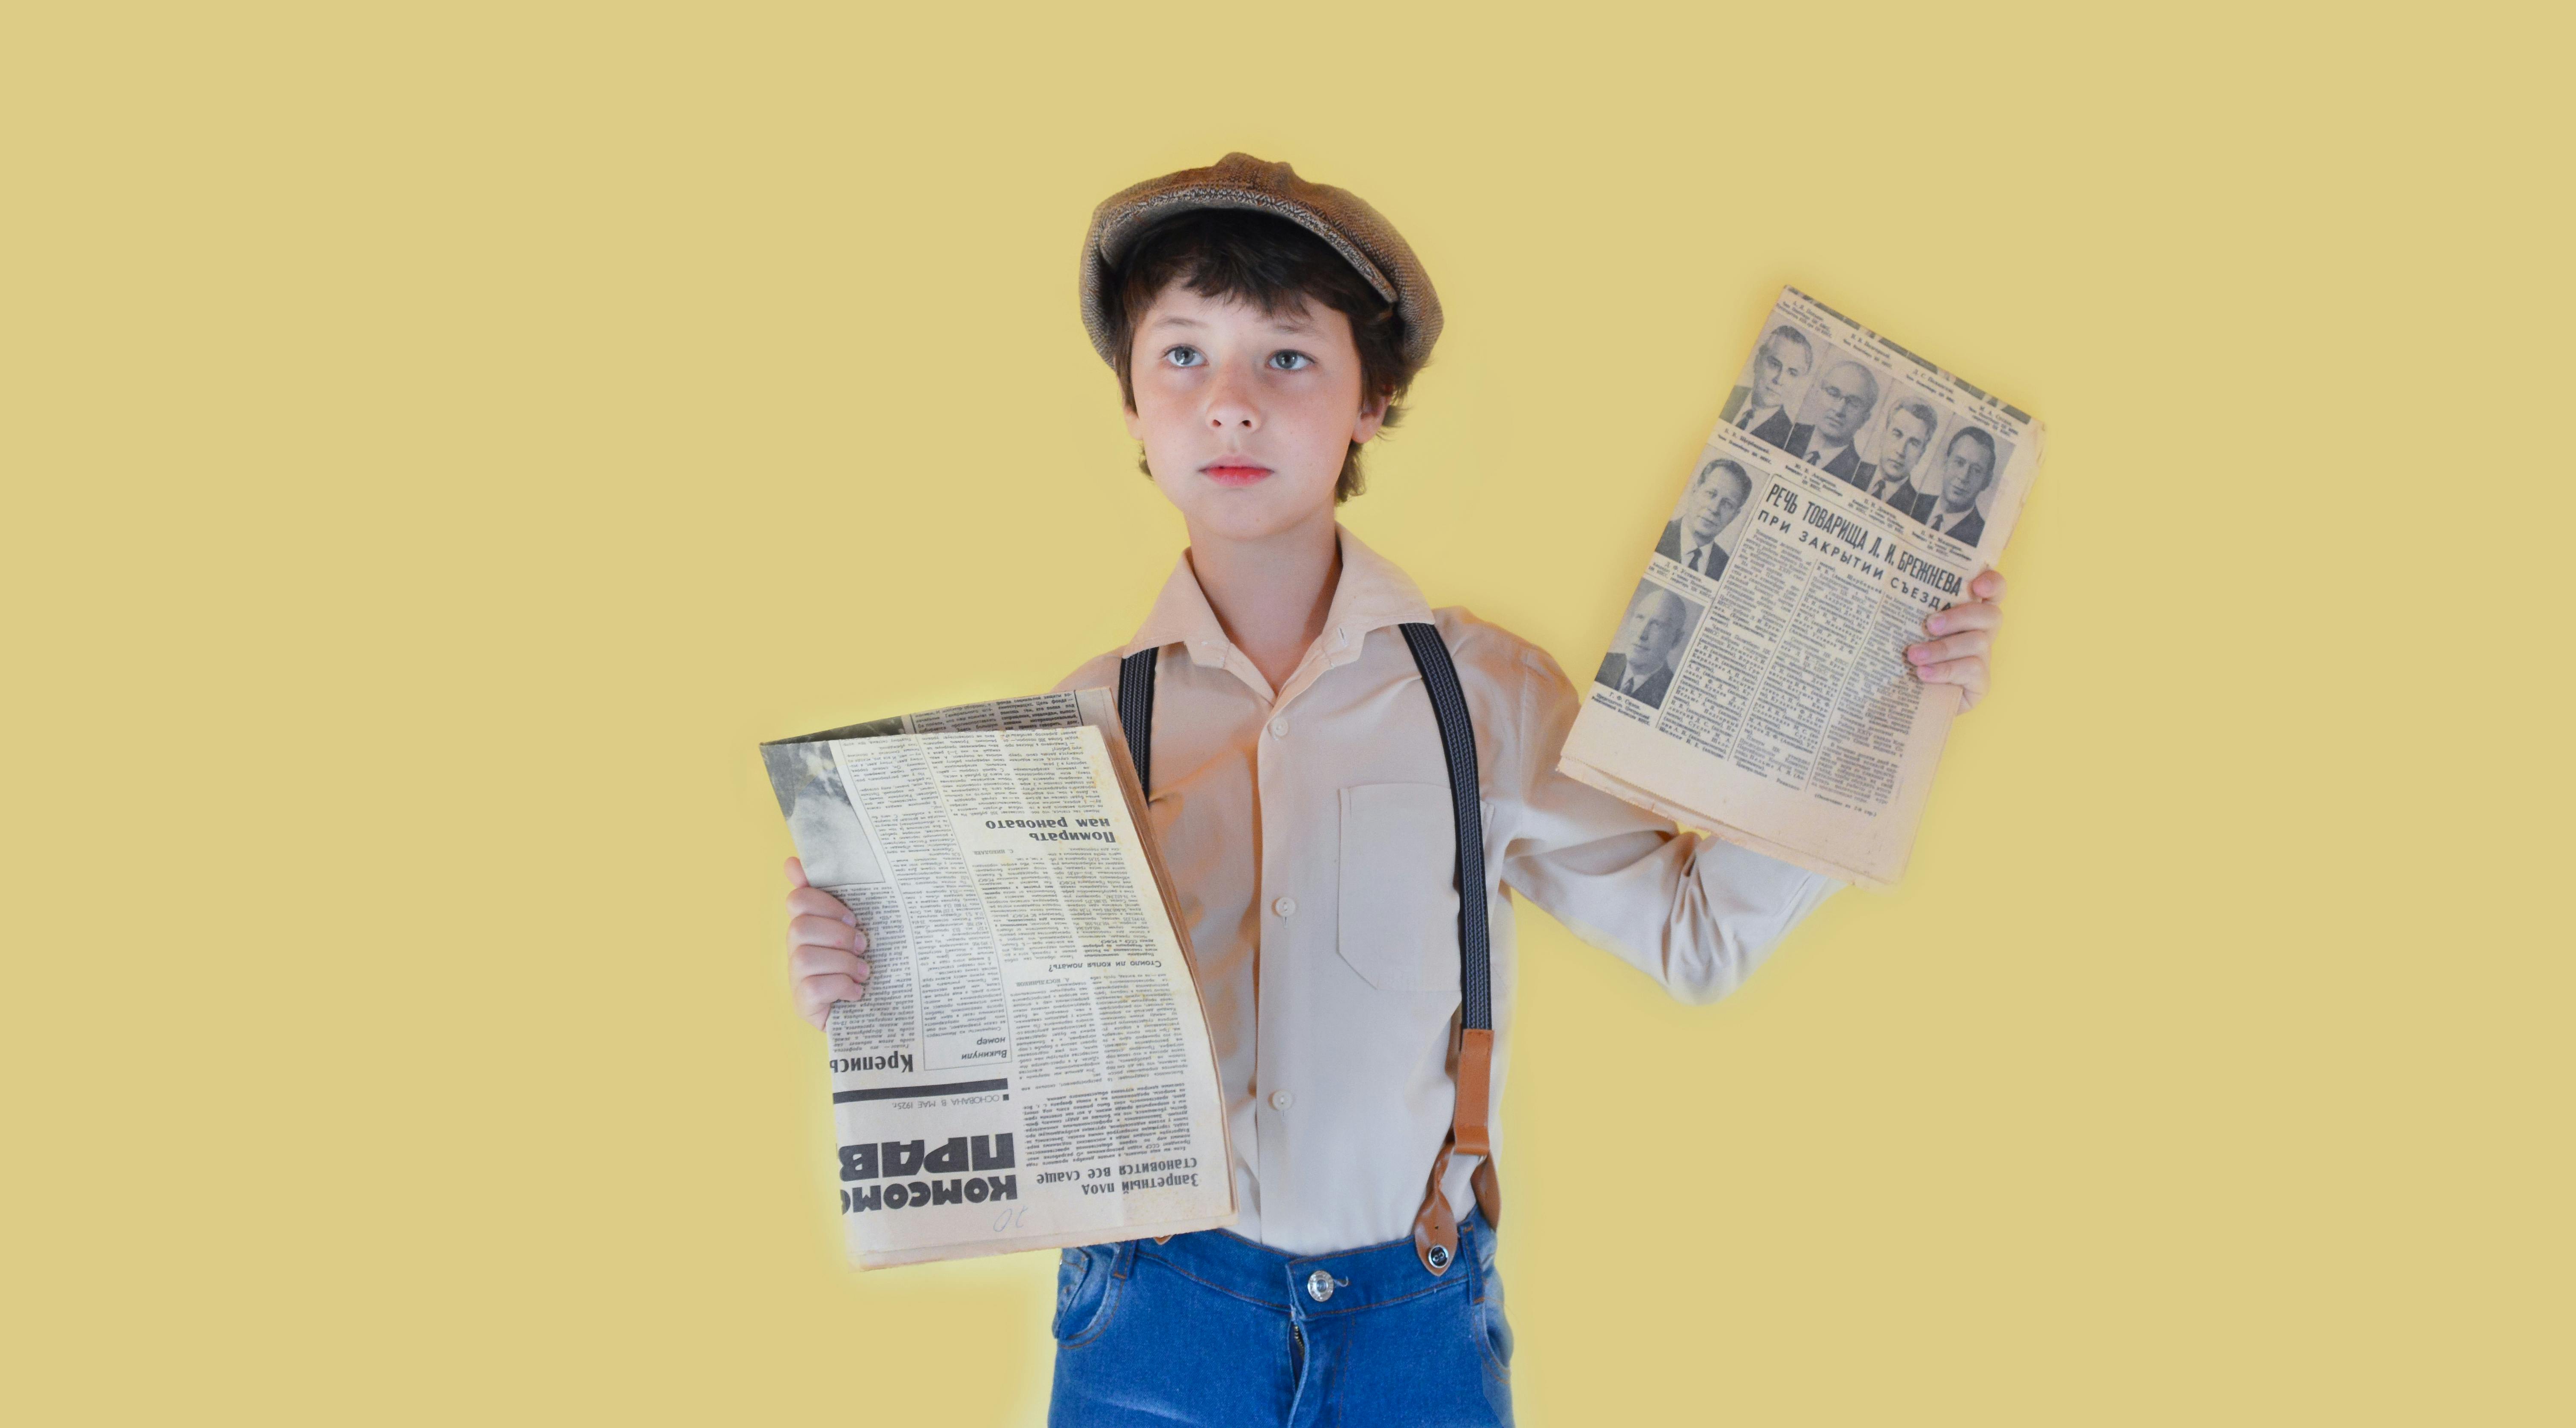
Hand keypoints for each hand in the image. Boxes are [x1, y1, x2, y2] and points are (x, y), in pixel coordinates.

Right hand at [784, 856, 870, 1029]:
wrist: (873, 1008)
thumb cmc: (861, 961)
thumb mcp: (855, 927)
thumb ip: (832, 895)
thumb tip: (791, 862)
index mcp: (809, 924)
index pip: (798, 900)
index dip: (825, 904)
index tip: (852, 917)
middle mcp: (796, 949)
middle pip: (800, 927)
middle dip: (838, 935)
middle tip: (863, 946)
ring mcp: (795, 977)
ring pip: (806, 958)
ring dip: (843, 963)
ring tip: (863, 972)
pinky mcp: (802, 1003)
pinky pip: (814, 987)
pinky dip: (841, 986)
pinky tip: (856, 991)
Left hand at [1905, 568, 2006, 712]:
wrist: (1903, 695)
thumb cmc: (1904, 654)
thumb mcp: (1906, 629)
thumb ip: (1909, 610)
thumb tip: (1878, 590)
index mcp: (1968, 612)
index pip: (1994, 591)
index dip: (1992, 583)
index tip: (1976, 586)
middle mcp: (1981, 632)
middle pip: (1991, 615)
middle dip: (1960, 616)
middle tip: (1929, 625)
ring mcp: (1983, 658)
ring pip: (1977, 642)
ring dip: (1942, 648)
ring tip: (1913, 655)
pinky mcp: (1980, 683)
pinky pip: (1972, 670)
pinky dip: (1945, 670)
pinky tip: (1923, 674)